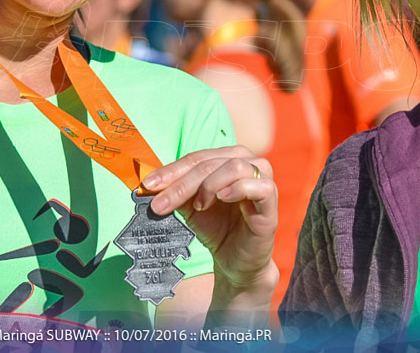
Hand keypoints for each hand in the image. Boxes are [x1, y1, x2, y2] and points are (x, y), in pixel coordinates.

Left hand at [142, 146, 277, 295]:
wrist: (235, 262)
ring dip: (209, 185)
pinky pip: (260, 186)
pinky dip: (237, 189)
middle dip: (182, 183)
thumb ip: (176, 190)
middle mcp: (250, 162)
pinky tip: (222, 199)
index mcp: (229, 158)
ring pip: (235, 167)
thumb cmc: (216, 228)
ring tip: (199, 206)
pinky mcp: (272, 201)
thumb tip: (148, 183)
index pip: (197, 157)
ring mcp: (264, 180)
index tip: (147, 186)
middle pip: (211, 162)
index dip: (171, 170)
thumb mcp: (190, 206)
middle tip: (160, 205)